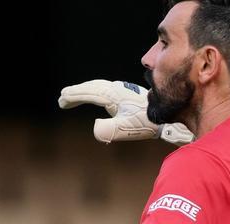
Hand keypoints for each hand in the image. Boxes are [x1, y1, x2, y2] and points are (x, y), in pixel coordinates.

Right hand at [57, 79, 193, 144]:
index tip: (62, 100)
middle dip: (77, 92)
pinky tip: (97, 99)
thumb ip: (109, 130)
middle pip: (92, 87)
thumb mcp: (126, 129)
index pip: (89, 93)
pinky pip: (107, 91)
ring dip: (86, 92)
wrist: (167, 119)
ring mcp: (123, 91)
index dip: (74, 96)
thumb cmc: (146, 125)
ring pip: (100, 88)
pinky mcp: (128, 96)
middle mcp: (117, 90)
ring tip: (74, 97)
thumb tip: (94, 127)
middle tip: (63, 98)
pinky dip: (96, 93)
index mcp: (113, 95)